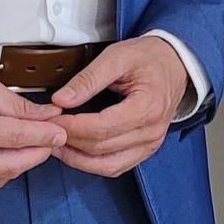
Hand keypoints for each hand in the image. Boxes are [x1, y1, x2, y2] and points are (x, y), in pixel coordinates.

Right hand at [0, 71, 66, 197]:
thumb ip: (16, 105)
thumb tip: (47, 116)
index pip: (19, 137)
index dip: (46, 136)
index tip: (60, 132)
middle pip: (13, 165)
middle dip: (37, 153)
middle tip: (48, 141)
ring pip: (0, 180)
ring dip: (17, 165)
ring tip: (21, 146)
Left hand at [53, 37, 189, 176]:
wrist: (175, 63)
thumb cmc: (149, 58)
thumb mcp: (117, 56)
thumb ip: (88, 78)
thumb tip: (61, 100)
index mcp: (147, 107)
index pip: (100, 128)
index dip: (71, 127)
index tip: (52, 118)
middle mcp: (151, 131)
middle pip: (100, 149)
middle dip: (69, 142)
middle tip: (48, 129)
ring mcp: (150, 144)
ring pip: (106, 165)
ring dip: (77, 159)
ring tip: (57, 144)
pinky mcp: (146, 149)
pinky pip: (116, 167)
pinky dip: (93, 164)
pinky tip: (77, 152)